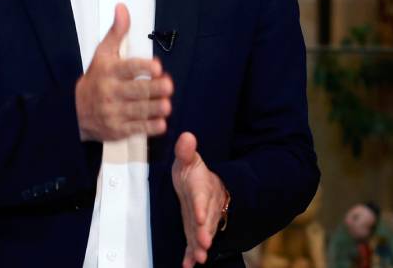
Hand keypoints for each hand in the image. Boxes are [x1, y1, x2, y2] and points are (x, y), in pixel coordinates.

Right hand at [75, 3, 172, 141]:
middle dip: (154, 89)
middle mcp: (110, 92)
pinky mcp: (118, 129)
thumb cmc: (96, 78)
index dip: (143, 67)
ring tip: (167, 104)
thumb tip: (122, 8)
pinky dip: (150, 127)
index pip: (127, 68)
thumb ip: (116, 32)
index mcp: (109, 72)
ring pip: (139, 111)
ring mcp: (114, 112)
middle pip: (137, 91)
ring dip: (155, 108)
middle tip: (168, 86)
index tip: (156, 67)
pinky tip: (161, 122)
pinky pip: (137, 129)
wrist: (76, 112)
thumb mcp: (102, 54)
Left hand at [172, 132, 227, 267]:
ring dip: (201, 246)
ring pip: (203, 234)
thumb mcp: (189, 160)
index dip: (201, 206)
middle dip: (205, 233)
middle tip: (203, 244)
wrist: (206, 184)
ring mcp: (202, 220)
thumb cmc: (194, 173)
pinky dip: (191, 255)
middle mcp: (206, 206)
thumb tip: (186, 136)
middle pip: (206, 220)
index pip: (202, 197)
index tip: (200, 216)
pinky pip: (195, 243)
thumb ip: (186, 151)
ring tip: (199, 259)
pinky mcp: (197, 230)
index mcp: (202, 188)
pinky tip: (188, 265)